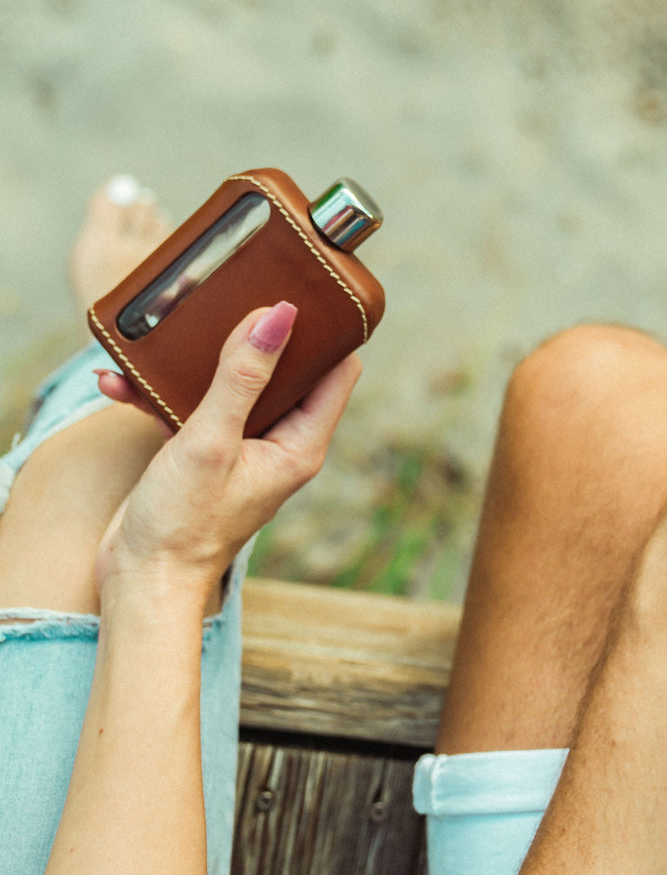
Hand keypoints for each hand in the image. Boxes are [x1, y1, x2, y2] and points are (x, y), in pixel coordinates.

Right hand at [94, 301, 360, 615]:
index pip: (338, 371)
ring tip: (165, 337)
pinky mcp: (206, 454)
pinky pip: (192, 409)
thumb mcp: (212, 440)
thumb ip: (243, 377)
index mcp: (302, 443)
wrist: (143, 582)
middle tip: (232, 295)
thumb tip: (278, 317)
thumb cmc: (185, 524)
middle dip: (256, 335)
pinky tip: (120, 382)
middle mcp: (281, 444)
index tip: (305, 292)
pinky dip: (161, 395)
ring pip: (233, 385)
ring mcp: (243, 449)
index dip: (328, 333)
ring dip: (196, 364)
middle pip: (286, 371)